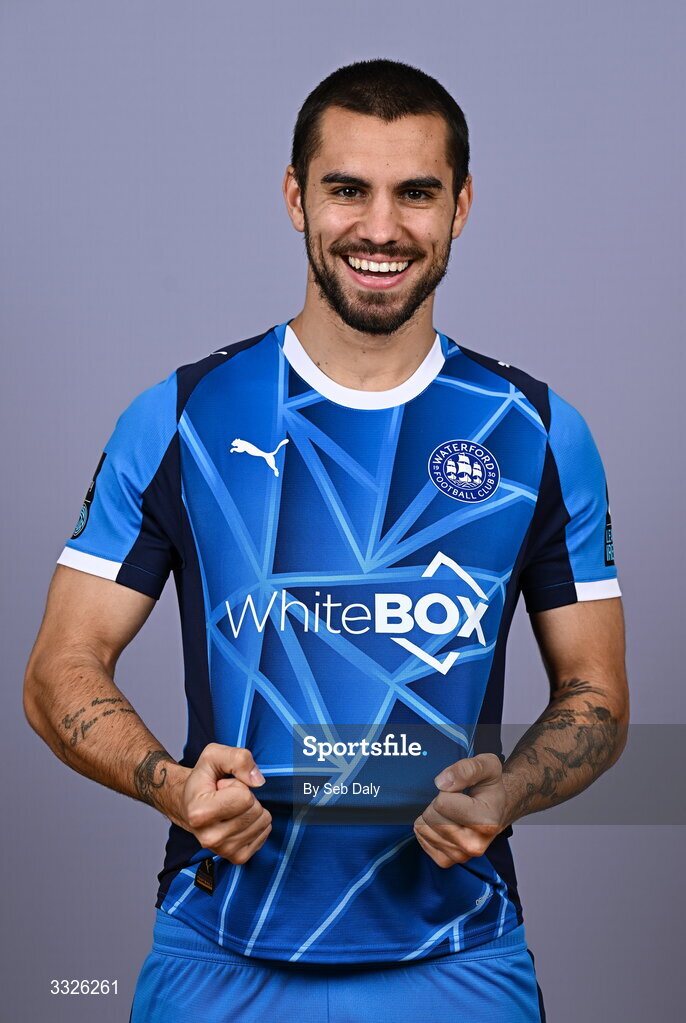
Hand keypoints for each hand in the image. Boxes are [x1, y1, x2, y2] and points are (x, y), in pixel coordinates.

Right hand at [178, 743, 272, 864]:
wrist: (189, 803)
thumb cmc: (203, 779)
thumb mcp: (214, 755)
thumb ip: (237, 758)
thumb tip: (258, 781)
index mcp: (199, 813)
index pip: (244, 797)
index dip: (237, 785)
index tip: (222, 787)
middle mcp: (209, 838)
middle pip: (255, 811)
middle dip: (247, 798)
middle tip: (227, 797)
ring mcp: (223, 850)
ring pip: (262, 822)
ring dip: (251, 810)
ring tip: (231, 808)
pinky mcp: (237, 857)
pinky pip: (265, 834)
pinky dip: (256, 823)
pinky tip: (239, 820)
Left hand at [414, 753, 508, 867]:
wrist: (495, 810)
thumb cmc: (489, 788)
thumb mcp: (487, 765)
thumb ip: (467, 769)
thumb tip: (442, 782)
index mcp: (486, 823)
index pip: (442, 803)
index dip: (446, 790)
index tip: (461, 791)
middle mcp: (475, 845)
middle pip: (431, 817)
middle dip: (438, 803)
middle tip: (456, 801)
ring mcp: (461, 856)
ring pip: (424, 828)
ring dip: (433, 815)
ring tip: (452, 812)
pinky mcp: (447, 860)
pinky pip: (422, 839)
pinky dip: (428, 828)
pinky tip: (444, 822)